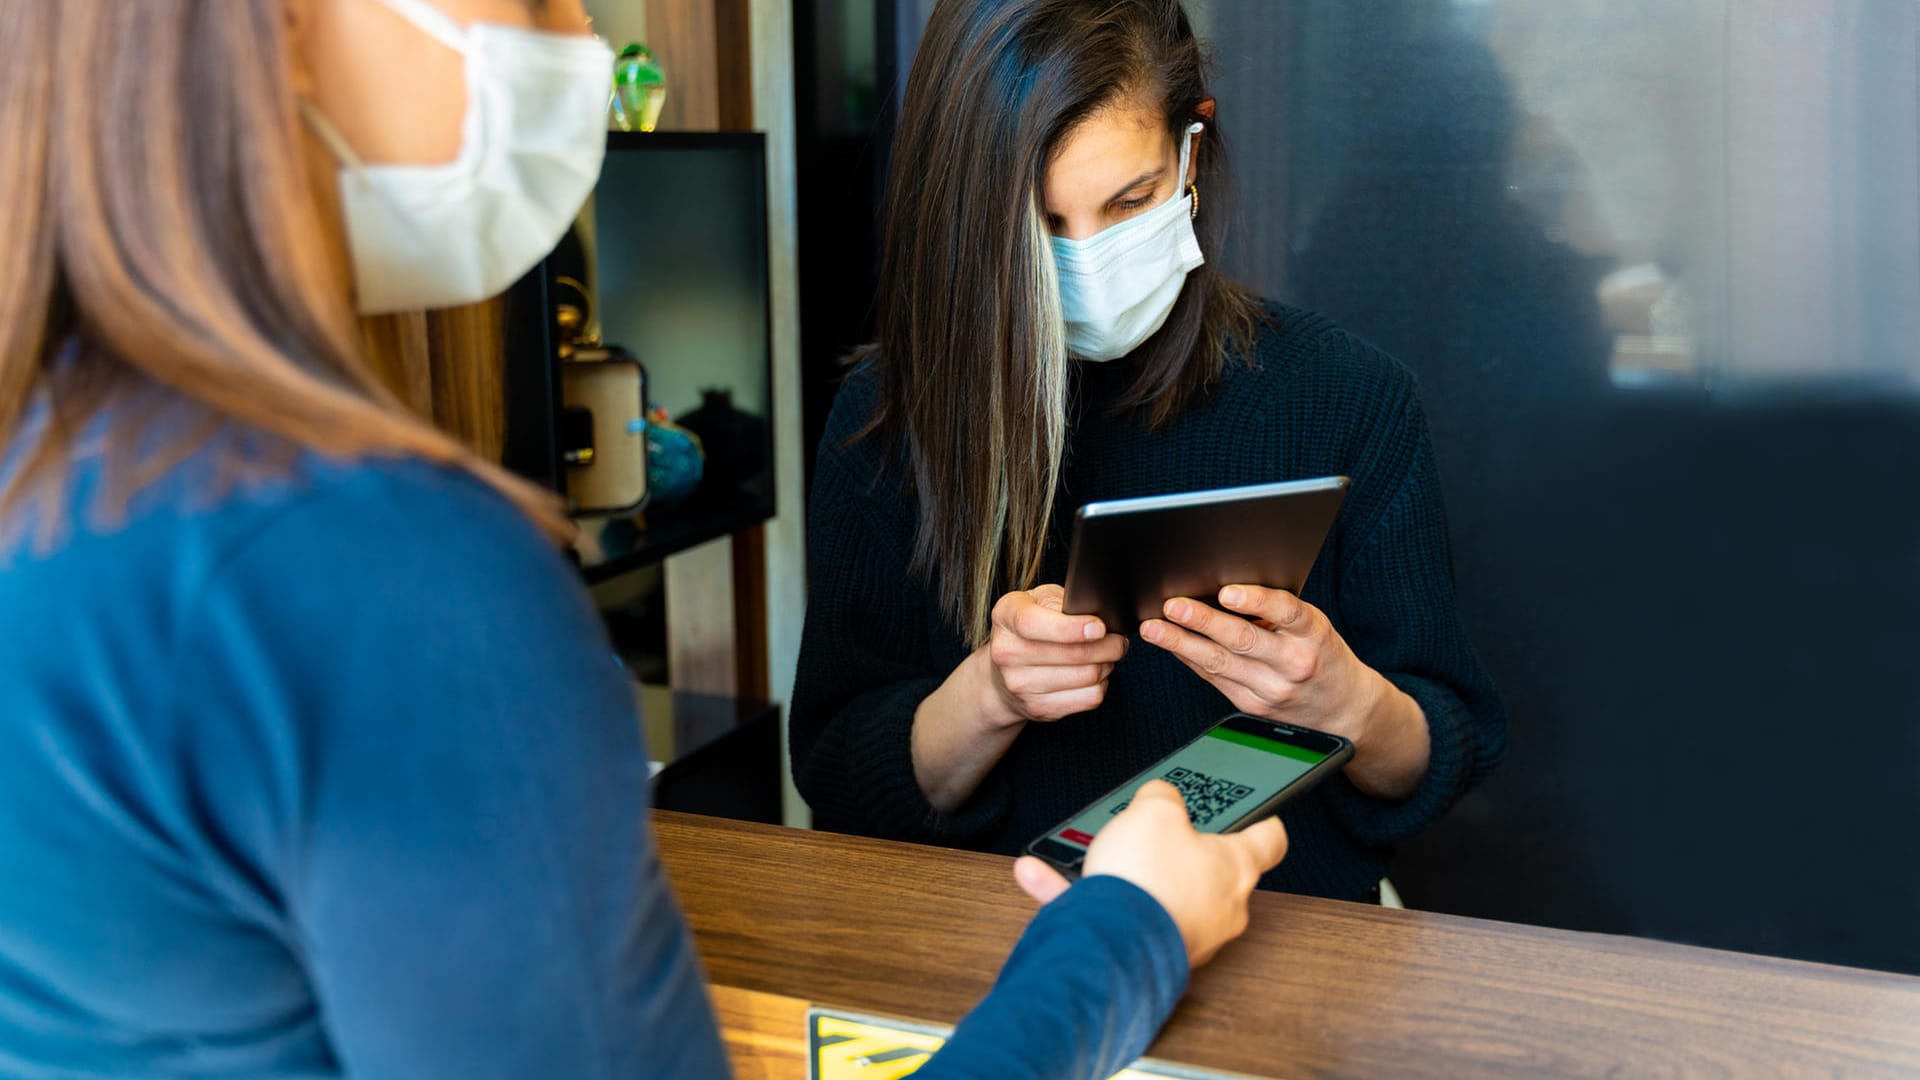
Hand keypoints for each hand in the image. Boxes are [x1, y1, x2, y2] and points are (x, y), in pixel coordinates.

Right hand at [980, 585, 1127, 723]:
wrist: (1004, 673)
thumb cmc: (1032, 628)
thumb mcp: (1039, 601)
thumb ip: (1062, 603)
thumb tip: (1096, 618)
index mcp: (1006, 617)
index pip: (1033, 623)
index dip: (1071, 628)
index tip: (1099, 628)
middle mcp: (1006, 653)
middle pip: (1071, 654)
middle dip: (1108, 645)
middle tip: (1118, 639)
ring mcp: (1019, 685)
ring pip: (1086, 676)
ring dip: (1107, 664)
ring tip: (1107, 655)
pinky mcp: (1038, 708)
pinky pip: (1089, 698)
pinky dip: (1101, 684)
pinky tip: (1094, 674)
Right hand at [1013, 780, 1287, 966]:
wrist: (1113, 946)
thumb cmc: (1149, 882)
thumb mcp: (1155, 811)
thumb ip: (1161, 797)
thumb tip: (1159, 798)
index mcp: (1235, 868)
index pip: (1268, 841)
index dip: (1264, 820)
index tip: (1263, 812)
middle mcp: (1218, 908)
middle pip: (1207, 869)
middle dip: (1180, 847)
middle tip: (1158, 826)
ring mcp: (1184, 934)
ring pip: (1154, 891)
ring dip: (1121, 868)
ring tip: (1086, 847)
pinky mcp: (1147, 952)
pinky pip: (1113, 914)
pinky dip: (1079, 894)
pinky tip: (1039, 874)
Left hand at [1141, 585, 1428, 798]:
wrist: (1344, 709)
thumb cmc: (1322, 654)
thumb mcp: (1313, 626)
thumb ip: (1276, 612)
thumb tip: (1222, 591)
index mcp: (1312, 633)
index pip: (1285, 612)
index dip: (1255, 601)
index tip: (1227, 593)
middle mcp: (1293, 662)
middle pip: (1243, 640)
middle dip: (1202, 621)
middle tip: (1172, 605)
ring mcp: (1271, 689)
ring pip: (1219, 663)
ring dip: (1182, 643)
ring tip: (1154, 628)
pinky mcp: (1252, 706)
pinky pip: (1215, 679)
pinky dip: (1190, 660)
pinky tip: (1171, 646)